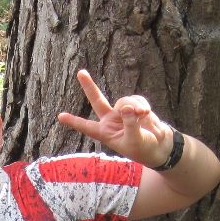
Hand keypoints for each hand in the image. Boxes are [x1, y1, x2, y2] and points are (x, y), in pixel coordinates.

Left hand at [57, 69, 173, 167]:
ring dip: (135, 106)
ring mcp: (122, 112)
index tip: (60, 117)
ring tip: (144, 115)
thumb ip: (130, 123)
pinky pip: (136, 99)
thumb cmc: (143, 148)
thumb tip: (127, 106)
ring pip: (124, 101)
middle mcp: (110, 121)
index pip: (87, 127)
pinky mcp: (134, 106)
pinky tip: (147, 113)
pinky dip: (142, 105)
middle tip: (80, 72)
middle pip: (97, 100)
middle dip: (89, 86)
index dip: (74, 122)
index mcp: (105, 133)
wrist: (159, 144)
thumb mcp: (135, 139)